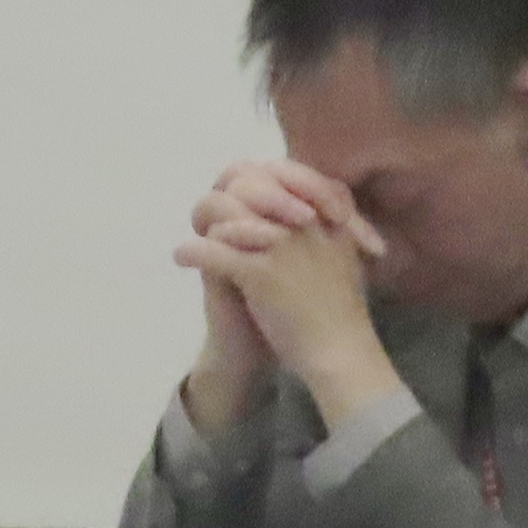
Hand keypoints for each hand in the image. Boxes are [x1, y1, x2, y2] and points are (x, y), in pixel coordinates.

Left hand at [179, 163, 395, 423]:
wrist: (342, 353)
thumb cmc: (342, 309)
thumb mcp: (345, 254)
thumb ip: (329, 225)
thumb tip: (307, 203)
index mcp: (325, 212)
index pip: (280, 173)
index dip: (253, 182)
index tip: (236, 197)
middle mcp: (304, 220)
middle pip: (247, 185)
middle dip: (223, 196)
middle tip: (207, 216)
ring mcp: (283, 244)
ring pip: (226, 212)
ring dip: (204, 220)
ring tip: (194, 235)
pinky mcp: (262, 273)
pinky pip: (214, 251)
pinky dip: (193, 252)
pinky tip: (182, 258)